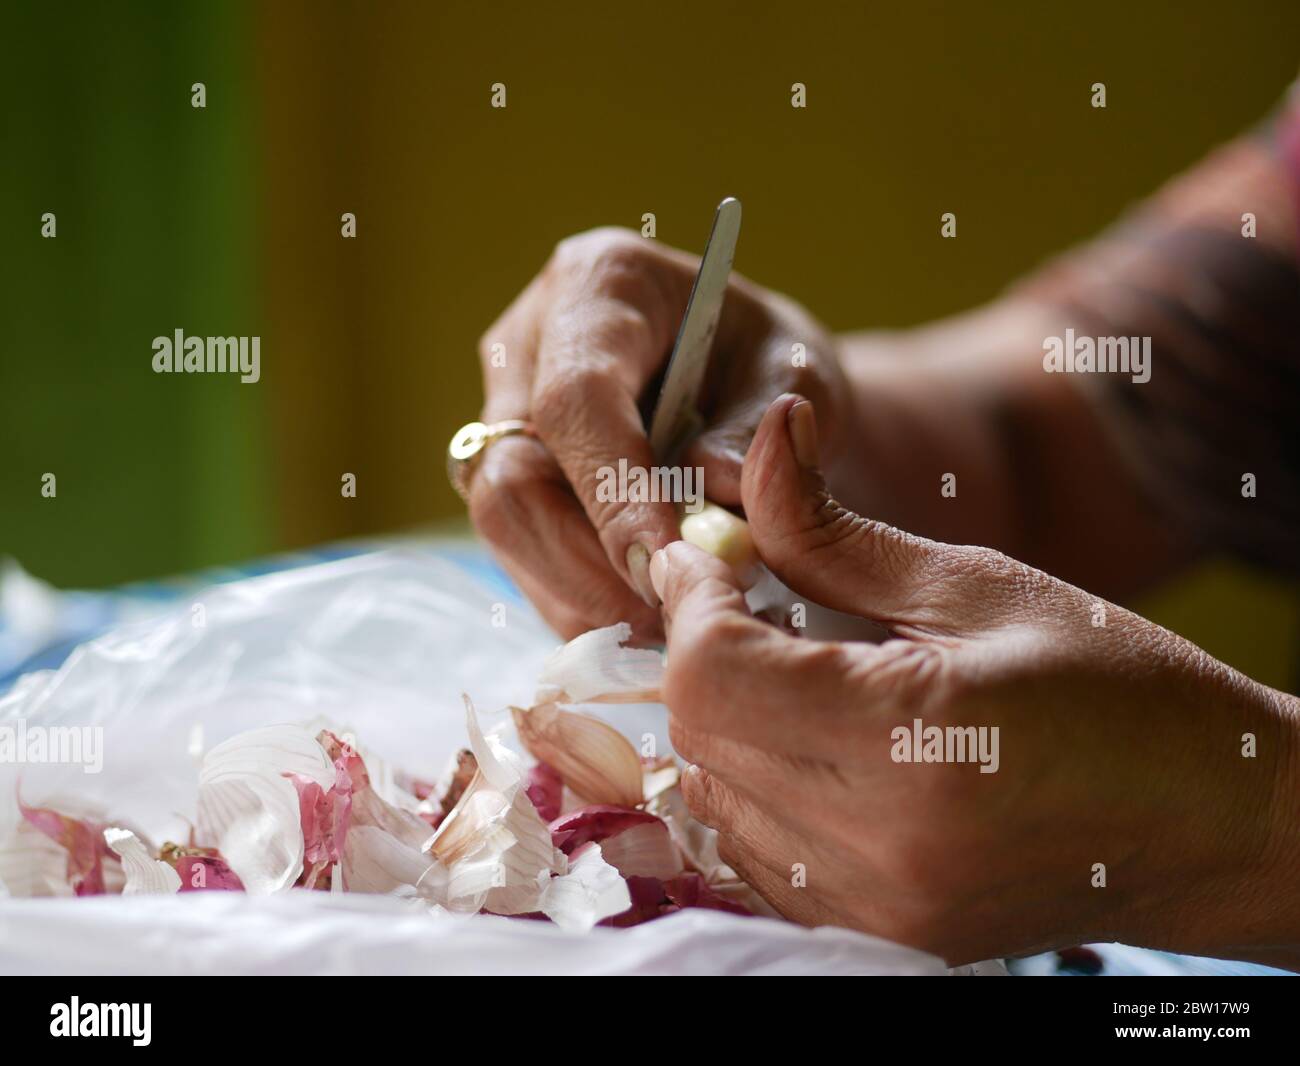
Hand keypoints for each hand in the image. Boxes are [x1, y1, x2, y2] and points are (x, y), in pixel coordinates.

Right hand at [469, 228, 852, 638]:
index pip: (576, 400)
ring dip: (581, 594)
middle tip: (668, 619)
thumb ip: (758, 428)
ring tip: (662, 625)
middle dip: (588, 565)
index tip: (665, 566)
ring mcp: (503, 411)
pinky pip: (519, 552)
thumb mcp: (796, 375)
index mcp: (600, 284)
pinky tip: (636, 618)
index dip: (613, 492)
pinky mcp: (504, 472)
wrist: (748, 383)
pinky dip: (576, 599)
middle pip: (513, 476)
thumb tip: (708, 489)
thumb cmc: (772, 366)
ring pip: (506, 527)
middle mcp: (527, 342)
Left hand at [649, 394, 1299, 964]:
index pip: (711, 674)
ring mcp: (874, 905)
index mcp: (914, 744)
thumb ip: (834, 529)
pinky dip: (750, 782)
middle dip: (699, 651)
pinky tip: (805, 734)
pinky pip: (754, 853)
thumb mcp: (974, 586)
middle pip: (698, 735)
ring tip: (787, 663)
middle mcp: (880, 847)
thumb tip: (766, 433)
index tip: (703, 552)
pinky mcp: (877, 929)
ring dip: (722, 717)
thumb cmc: (1116, 687)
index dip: (688, 600)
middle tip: (744, 597)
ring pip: (713, 797)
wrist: (1207, 823)